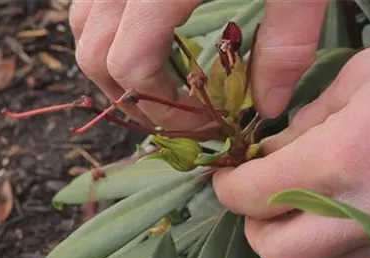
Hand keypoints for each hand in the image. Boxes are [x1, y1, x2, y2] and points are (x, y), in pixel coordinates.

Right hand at [69, 0, 327, 128]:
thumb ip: (287, 42)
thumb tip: (269, 106)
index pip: (130, 66)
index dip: (163, 108)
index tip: (204, 122)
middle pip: (92, 54)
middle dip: (132, 98)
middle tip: (179, 114)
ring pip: (82, 23)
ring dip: (114, 64)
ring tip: (162, 83)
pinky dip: (109, 27)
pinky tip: (149, 37)